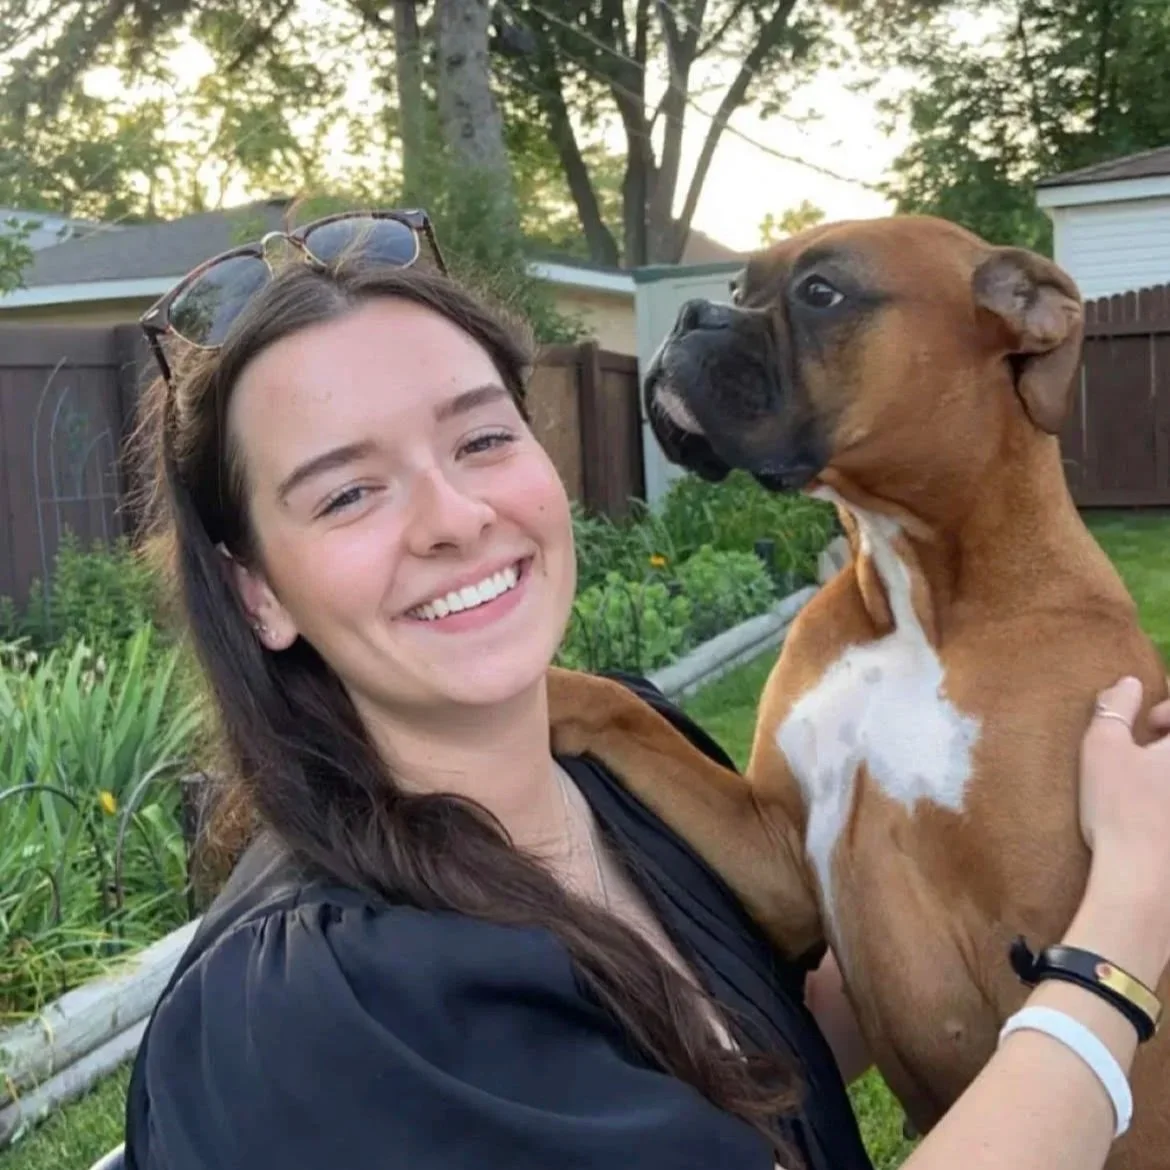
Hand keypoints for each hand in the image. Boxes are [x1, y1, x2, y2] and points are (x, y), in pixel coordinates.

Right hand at [1079, 676, 1169, 900]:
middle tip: (1146, 746)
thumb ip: (1115, 707)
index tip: (1145, 723)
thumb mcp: (1103, 747)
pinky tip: (1151, 806)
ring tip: (1146, 775)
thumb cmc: (1120, 806)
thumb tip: (1129, 682)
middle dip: (1168, 737)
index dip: (1166, 707)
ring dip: (1166, 765)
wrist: (1141, 877)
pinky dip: (1164, 792)